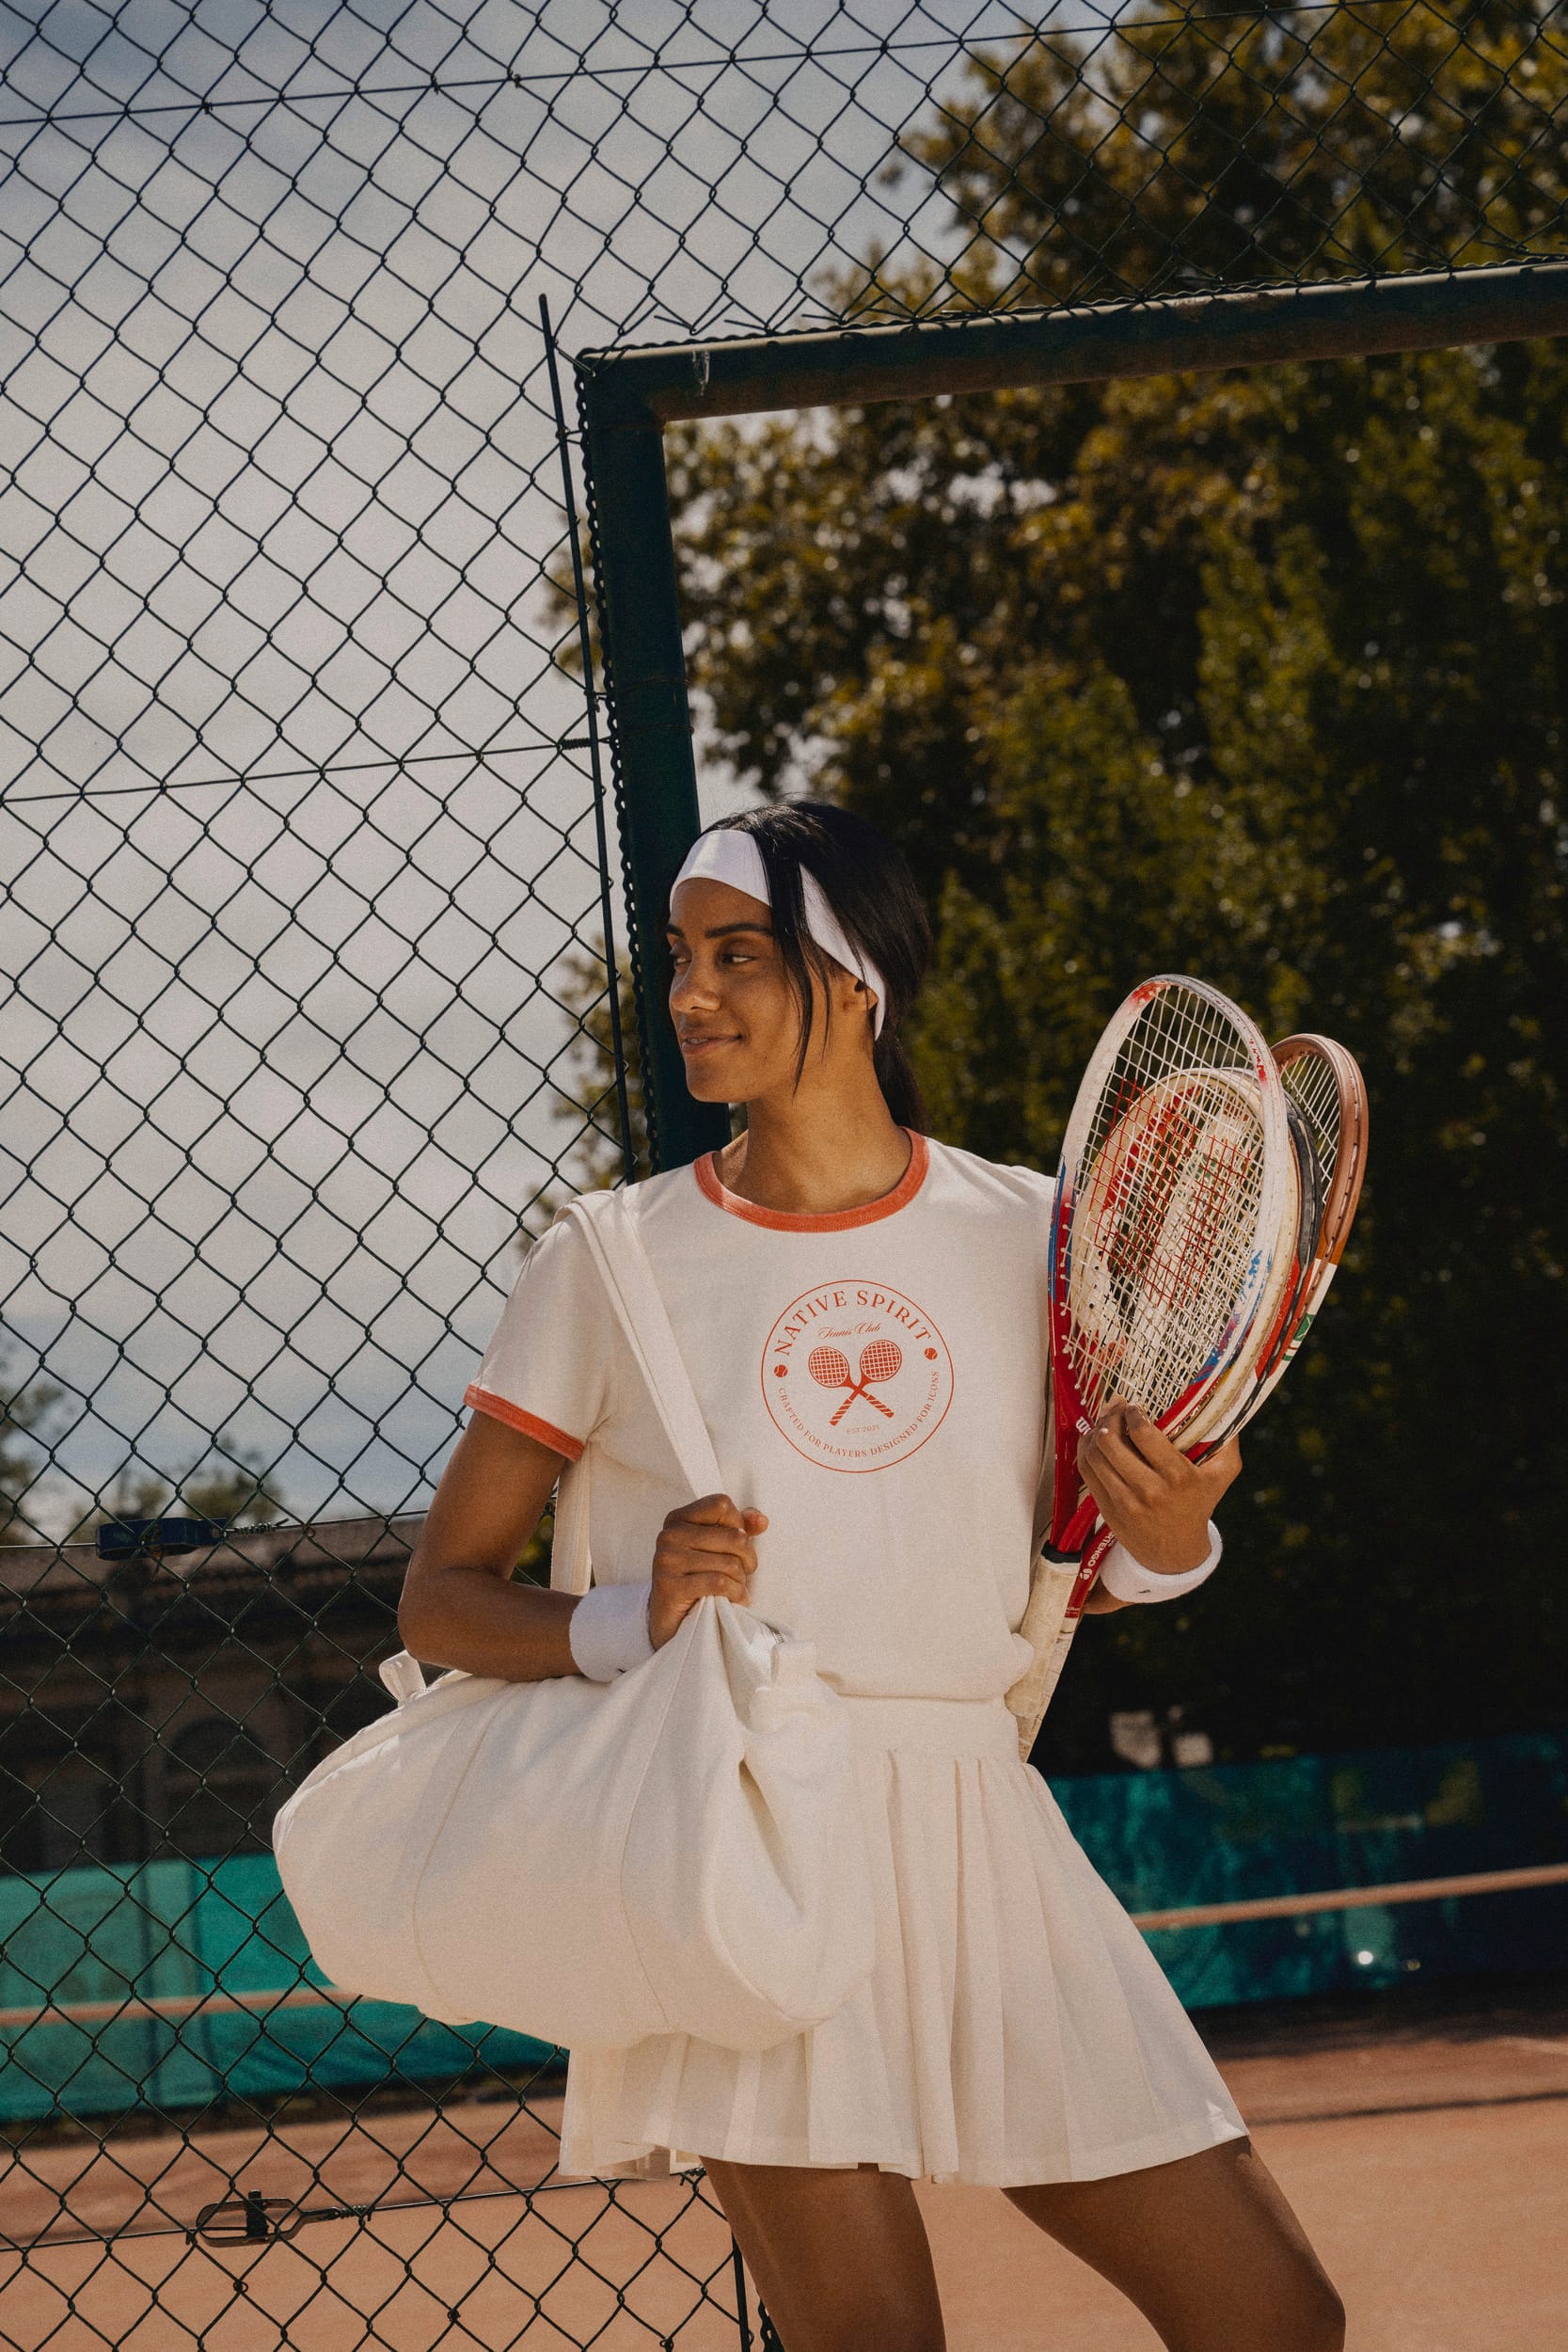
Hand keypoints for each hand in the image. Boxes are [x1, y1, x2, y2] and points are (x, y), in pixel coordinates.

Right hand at [649, 1493, 767, 1649]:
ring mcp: (667, 1560)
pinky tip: (735, 1599)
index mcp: (678, 1519)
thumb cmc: (698, 1578)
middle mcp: (669, 1535)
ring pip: (730, 1563)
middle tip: (743, 1573)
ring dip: (741, 1581)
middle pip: (734, 1536)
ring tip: (735, 1588)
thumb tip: (761, 1520)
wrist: (670, 1620)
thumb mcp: (717, 1548)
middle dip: (748, 1559)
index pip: (722, 1504)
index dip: (740, 1525)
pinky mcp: (670, 1586)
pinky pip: (719, 1583)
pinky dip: (735, 1593)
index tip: (738, 1546)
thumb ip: (739, 1528)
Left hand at [1077, 1399, 1241, 1575]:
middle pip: (1111, 1441)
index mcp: (1178, 1476)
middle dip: (1109, 1416)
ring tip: (1104, 1421)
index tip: (1133, 1405)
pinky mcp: (1108, 1509)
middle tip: (1115, 1407)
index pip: (1143, 1433)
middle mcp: (1149, 1490)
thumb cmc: (1200, 1503)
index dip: (1132, 1413)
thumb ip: (1227, 1441)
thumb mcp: (1222, 1475)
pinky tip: (1092, 1438)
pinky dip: (1085, 1449)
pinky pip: (1087, 1471)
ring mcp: (1125, 1502)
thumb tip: (1225, 1405)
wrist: (1177, 1552)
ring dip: (1095, 1431)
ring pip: (1095, 1455)